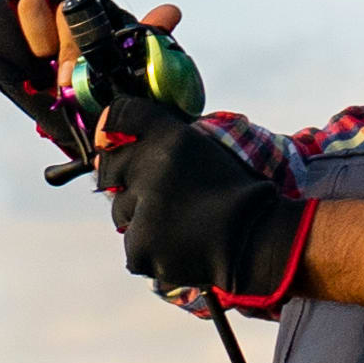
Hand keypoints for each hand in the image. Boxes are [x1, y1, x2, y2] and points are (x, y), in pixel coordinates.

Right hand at [0, 0, 198, 160]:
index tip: (69, 78)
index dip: (68, 42)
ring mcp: (10, 18)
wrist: (72, 106)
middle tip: (53, 82)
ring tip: (30, 83)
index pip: (69, 5)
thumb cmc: (102, 83)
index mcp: (79, 5)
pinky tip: (11, 80)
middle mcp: (44, 3)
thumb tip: (171, 12)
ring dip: (11, 53)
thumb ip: (146, 40)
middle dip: (41, 45)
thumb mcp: (128, 66)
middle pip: (31, 4)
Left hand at [109, 114, 306, 313]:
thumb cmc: (233, 194)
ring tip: (181, 223)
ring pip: (121, 208)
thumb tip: (106, 137)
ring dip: (142, 216)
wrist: (256, 241)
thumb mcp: (204, 150)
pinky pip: (132, 243)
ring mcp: (145, 207)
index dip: (114, 125)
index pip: (122, 114)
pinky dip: (152, 248)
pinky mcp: (139, 244)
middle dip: (128, 180)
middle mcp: (154, 167)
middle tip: (165, 196)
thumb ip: (163, 138)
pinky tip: (181, 246)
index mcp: (174, 138)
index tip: (112, 137)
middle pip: (110, 165)